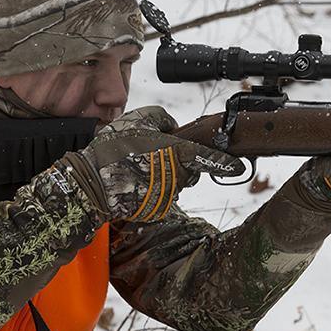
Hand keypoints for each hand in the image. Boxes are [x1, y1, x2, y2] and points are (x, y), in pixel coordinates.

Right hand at [57, 106, 242, 221]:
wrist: (93, 184)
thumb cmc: (114, 150)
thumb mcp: (139, 118)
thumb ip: (163, 119)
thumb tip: (173, 127)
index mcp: (177, 153)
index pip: (210, 158)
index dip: (225, 163)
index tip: (238, 166)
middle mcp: (177, 178)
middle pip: (189, 171)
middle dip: (177, 163)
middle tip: (152, 156)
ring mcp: (167, 197)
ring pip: (174, 185)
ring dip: (162, 177)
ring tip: (137, 169)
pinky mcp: (156, 211)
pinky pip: (160, 198)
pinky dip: (150, 191)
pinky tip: (134, 183)